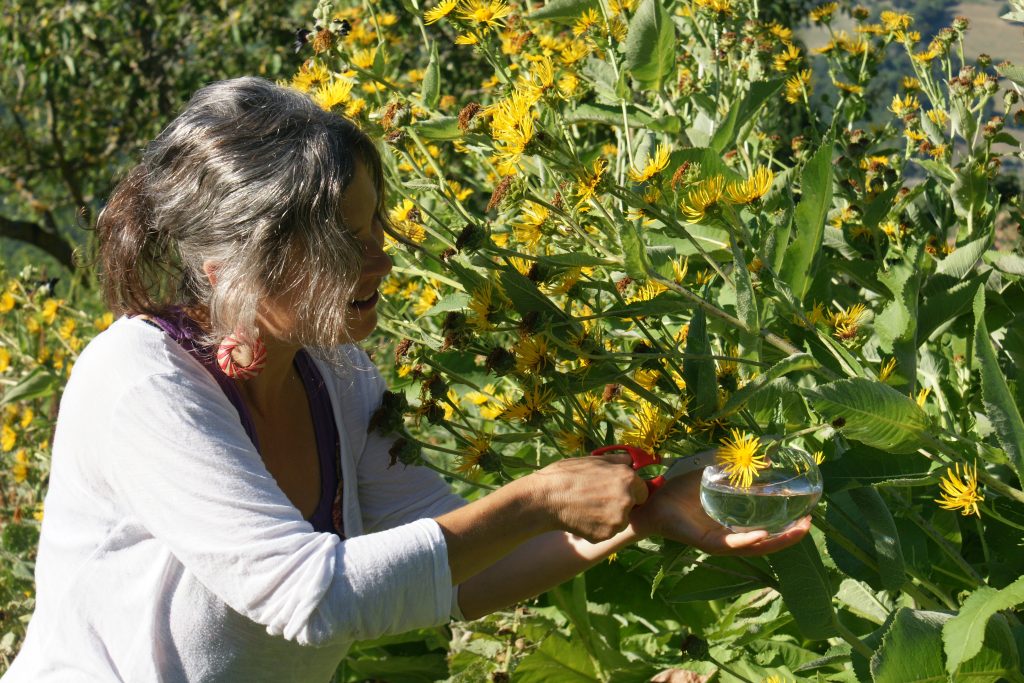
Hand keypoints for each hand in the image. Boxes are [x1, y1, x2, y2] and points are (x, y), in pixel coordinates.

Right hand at [527, 452, 648, 543]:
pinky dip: (598, 528)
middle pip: (632, 506)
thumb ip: (617, 461)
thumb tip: (631, 460)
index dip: (630, 490)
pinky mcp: (606, 535)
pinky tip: (583, 518)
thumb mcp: (593, 460)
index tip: (615, 491)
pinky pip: (607, 532)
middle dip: (620, 504)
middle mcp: (627, 499)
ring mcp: (617, 519)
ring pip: (620, 521)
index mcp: (627, 478)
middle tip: (598, 499)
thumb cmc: (566, 475)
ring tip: (587, 508)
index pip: (642, 490)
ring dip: (609, 518)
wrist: (545, 498)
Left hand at [629, 469, 809, 554]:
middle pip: (766, 542)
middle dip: (790, 536)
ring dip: (777, 540)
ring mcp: (719, 542)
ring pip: (754, 547)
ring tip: (798, 530)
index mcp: (732, 524)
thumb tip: (767, 460)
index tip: (808, 515)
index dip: (787, 526)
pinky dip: (748, 540)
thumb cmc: (680, 488)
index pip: (767, 530)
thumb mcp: (714, 473)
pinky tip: (763, 534)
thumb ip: (737, 466)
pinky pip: (731, 544)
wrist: (652, 499)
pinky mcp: (707, 542)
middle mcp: (729, 537)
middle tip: (809, 523)